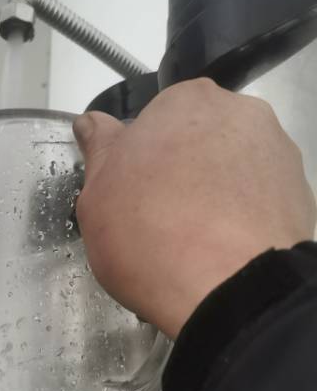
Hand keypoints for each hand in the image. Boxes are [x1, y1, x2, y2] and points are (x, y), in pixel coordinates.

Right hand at [73, 78, 316, 337]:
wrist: (228, 289)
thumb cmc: (152, 235)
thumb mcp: (97, 194)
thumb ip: (98, 151)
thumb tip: (93, 126)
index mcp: (184, 101)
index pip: (153, 122)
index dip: (137, 162)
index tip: (128, 194)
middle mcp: (238, 114)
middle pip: (197, 142)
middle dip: (177, 174)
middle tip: (155, 221)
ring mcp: (275, 154)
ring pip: (230, 172)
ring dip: (211, 197)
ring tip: (188, 244)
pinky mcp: (298, 196)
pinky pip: (256, 203)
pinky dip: (239, 221)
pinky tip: (217, 253)